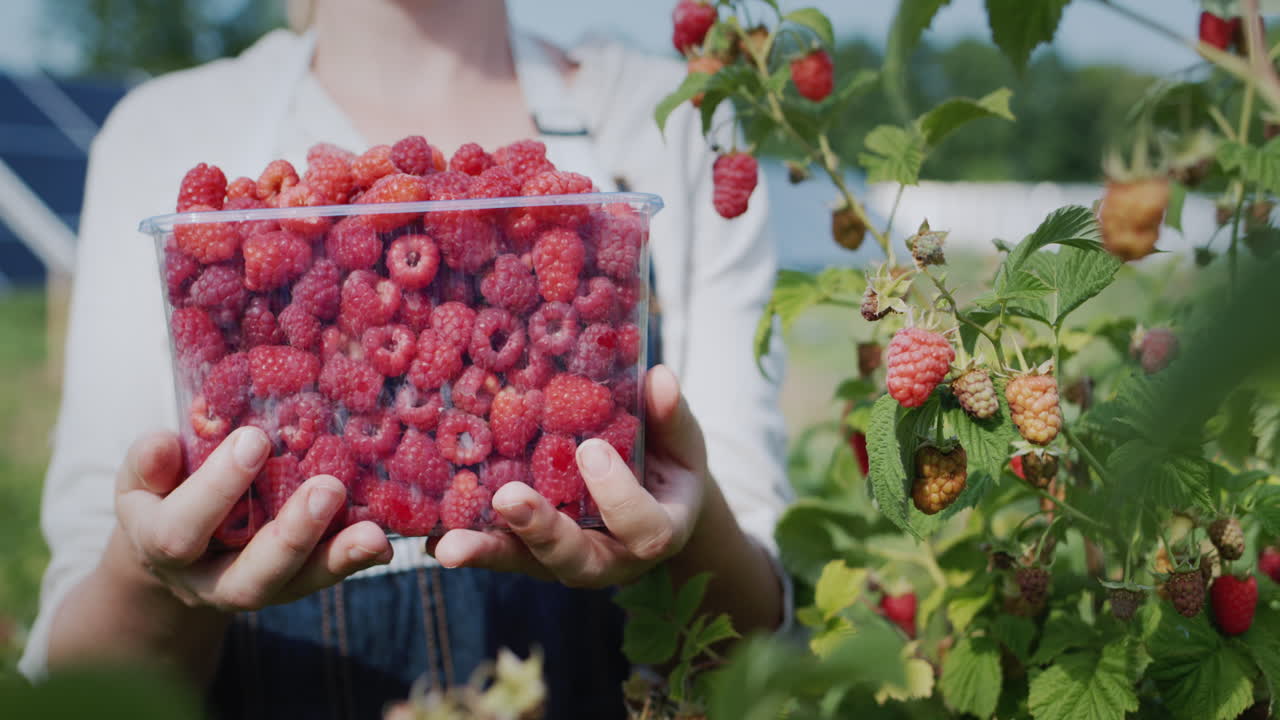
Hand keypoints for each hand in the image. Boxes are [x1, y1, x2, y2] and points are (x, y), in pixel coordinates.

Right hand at [111, 427, 392, 611]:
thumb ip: (148, 465)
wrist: (171, 555)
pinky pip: (325, 577)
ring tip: (375, 534)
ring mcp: (255, 587)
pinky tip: (386, 543)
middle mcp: (209, 580)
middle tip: (328, 488)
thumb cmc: (162, 497)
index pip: (182, 529)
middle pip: (251, 575)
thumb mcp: (140, 481)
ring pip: (297, 584)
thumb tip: (163, 442)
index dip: (217, 488)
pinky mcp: (292, 584)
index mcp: (161, 546)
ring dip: (338, 557)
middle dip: (292, 535)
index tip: (255, 439)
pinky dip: (356, 560)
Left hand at [429, 365, 708, 586]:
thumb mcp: (680, 443)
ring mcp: (561, 560)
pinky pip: (496, 552)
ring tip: (448, 545)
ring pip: (524, 562)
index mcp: (654, 532)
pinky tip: (428, 534)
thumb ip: (671, 417)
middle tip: (510, 498)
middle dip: (540, 531)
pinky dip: (463, 543)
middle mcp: (607, 558)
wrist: (650, 507)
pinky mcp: (526, 553)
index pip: (643, 529)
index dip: (617, 496)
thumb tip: (661, 378)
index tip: (591, 450)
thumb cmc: (665, 467)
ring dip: (486, 552)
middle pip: (574, 559)